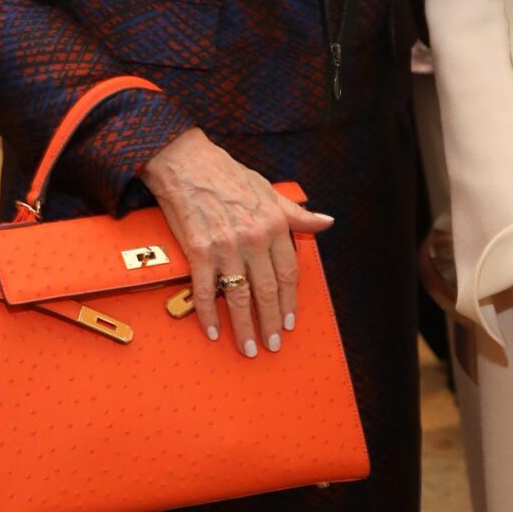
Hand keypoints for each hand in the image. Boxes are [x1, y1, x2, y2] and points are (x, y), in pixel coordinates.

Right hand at [141, 128, 332, 356]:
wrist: (186, 163)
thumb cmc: (227, 175)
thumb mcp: (269, 191)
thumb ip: (296, 214)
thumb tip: (326, 222)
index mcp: (274, 225)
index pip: (288, 274)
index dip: (289, 302)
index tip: (289, 322)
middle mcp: (253, 238)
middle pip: (267, 290)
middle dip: (270, 322)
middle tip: (272, 345)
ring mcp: (225, 246)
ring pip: (240, 296)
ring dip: (244, 327)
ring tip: (248, 348)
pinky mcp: (199, 251)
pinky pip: (206, 290)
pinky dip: (209, 314)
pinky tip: (213, 332)